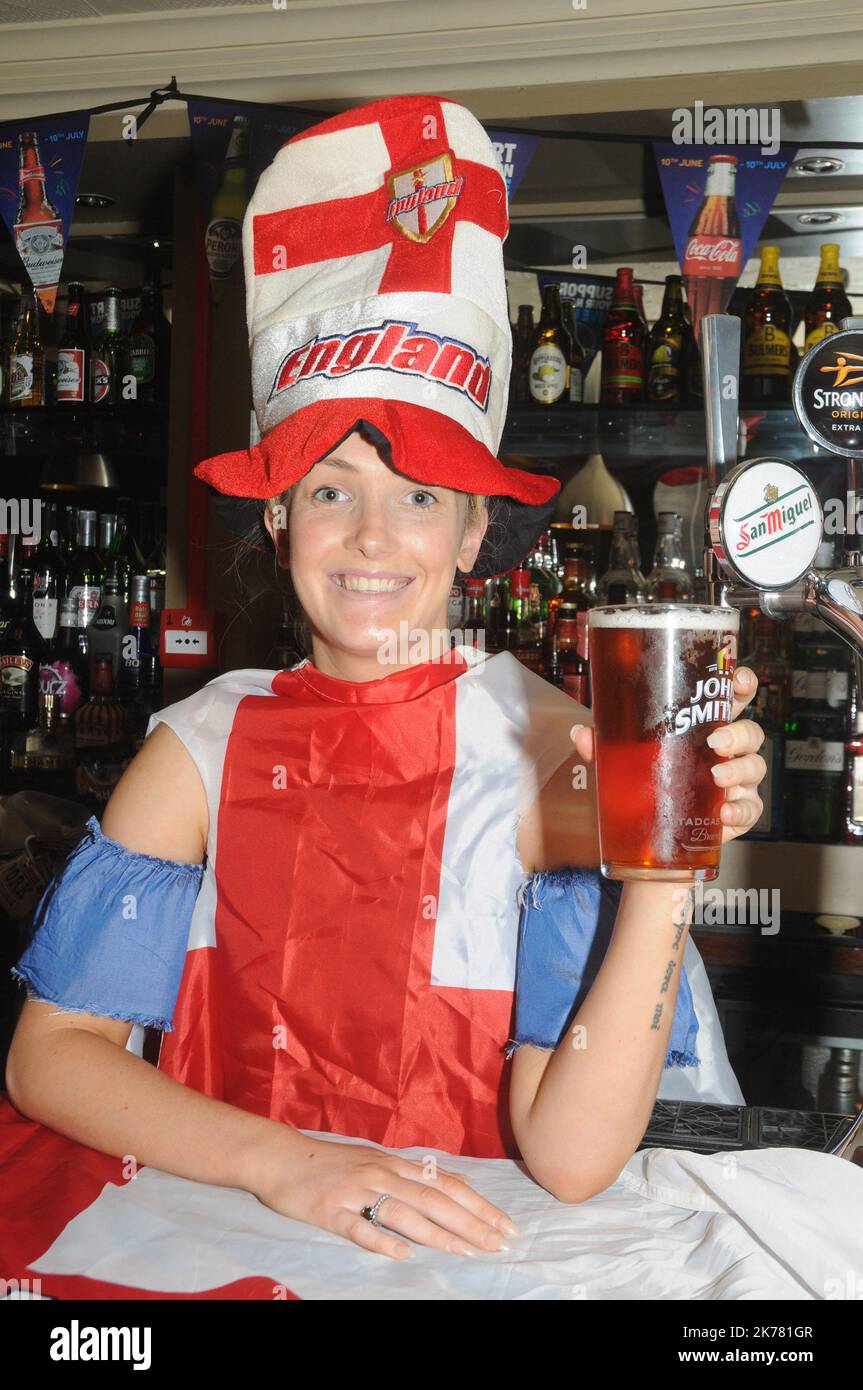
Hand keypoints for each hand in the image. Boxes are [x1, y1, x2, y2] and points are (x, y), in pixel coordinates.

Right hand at [250, 1131, 517, 1260]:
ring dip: (438, 1233)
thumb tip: (452, 1182)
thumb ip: (410, 1174)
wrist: (280, 1157)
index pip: (446, 1184)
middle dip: (471, 1222)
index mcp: (394, 1164)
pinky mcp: (330, 1210)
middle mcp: (381, 1174)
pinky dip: (382, 1241)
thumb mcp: (375, 1160)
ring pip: (404, 1213)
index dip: (479, 1204)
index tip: (506, 1224)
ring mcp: (356, 1192)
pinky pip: (359, 1228)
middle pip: (434, 1199)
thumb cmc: (330, 1162)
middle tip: (500, 1243)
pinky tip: (403, 1255)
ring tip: (467, 1251)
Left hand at [569, 665, 766, 843]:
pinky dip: (741, 811)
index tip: (736, 680)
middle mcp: (728, 751)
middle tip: (715, 741)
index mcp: (706, 727)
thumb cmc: (650, 784)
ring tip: (716, 777)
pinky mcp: (739, 812)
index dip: (742, 684)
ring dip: (739, 770)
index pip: (733, 698)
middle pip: (750, 732)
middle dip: (738, 733)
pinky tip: (724, 813)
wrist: (654, 836)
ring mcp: (738, 781)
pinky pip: (751, 809)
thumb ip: (605, 747)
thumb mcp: (625, 762)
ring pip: (755, 767)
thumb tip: (580, 733)